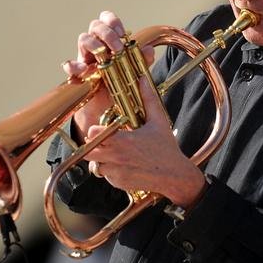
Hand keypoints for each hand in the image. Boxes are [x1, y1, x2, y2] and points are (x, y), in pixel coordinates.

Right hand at [62, 11, 153, 140]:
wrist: (105, 106)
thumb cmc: (118, 82)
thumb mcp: (132, 71)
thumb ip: (141, 60)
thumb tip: (149, 50)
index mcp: (108, 41)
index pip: (106, 19)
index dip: (112, 21)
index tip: (123, 33)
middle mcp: (95, 45)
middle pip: (95, 25)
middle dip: (107, 33)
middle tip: (118, 48)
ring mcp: (85, 57)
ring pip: (83, 39)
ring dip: (95, 44)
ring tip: (106, 57)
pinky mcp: (77, 73)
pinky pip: (69, 65)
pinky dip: (75, 65)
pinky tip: (85, 70)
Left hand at [84, 77, 205, 208]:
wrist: (174, 175)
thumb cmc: (166, 148)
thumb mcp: (158, 121)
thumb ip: (148, 99)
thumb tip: (143, 80)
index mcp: (122, 140)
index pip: (92, 134)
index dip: (95, 131)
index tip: (102, 129)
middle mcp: (116, 157)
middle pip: (88, 151)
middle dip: (94, 146)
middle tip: (105, 142)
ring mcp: (116, 172)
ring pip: (95, 165)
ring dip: (101, 160)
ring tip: (115, 154)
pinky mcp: (119, 183)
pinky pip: (106, 176)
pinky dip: (110, 171)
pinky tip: (124, 165)